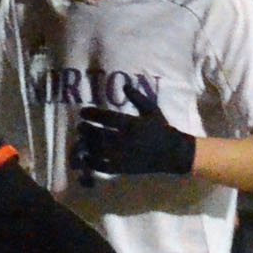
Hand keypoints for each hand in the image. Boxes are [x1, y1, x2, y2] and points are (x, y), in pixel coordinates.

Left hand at [72, 83, 195, 182]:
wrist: (172, 152)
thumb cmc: (161, 128)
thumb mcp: (152, 110)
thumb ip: (138, 97)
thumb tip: (125, 85)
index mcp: (132, 124)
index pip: (107, 117)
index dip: (92, 114)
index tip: (82, 112)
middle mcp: (126, 140)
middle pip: (99, 134)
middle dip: (86, 130)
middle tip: (80, 126)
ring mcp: (124, 156)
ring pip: (99, 151)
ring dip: (87, 144)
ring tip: (81, 139)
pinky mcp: (123, 168)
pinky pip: (103, 167)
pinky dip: (92, 162)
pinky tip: (85, 156)